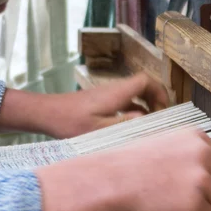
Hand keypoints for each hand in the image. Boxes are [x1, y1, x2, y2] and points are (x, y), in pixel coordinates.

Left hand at [0, 73, 168, 138]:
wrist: (46, 113)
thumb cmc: (69, 122)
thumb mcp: (98, 129)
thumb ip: (124, 124)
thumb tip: (145, 118)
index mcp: (116, 93)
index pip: (146, 80)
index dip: (159, 92)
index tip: (164, 109)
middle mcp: (114, 89)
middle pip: (143, 86)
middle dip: (156, 100)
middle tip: (160, 119)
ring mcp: (107, 94)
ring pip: (134, 95)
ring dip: (145, 107)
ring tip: (148, 126)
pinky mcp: (101, 101)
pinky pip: (124, 101)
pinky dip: (133, 111)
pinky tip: (130, 127)